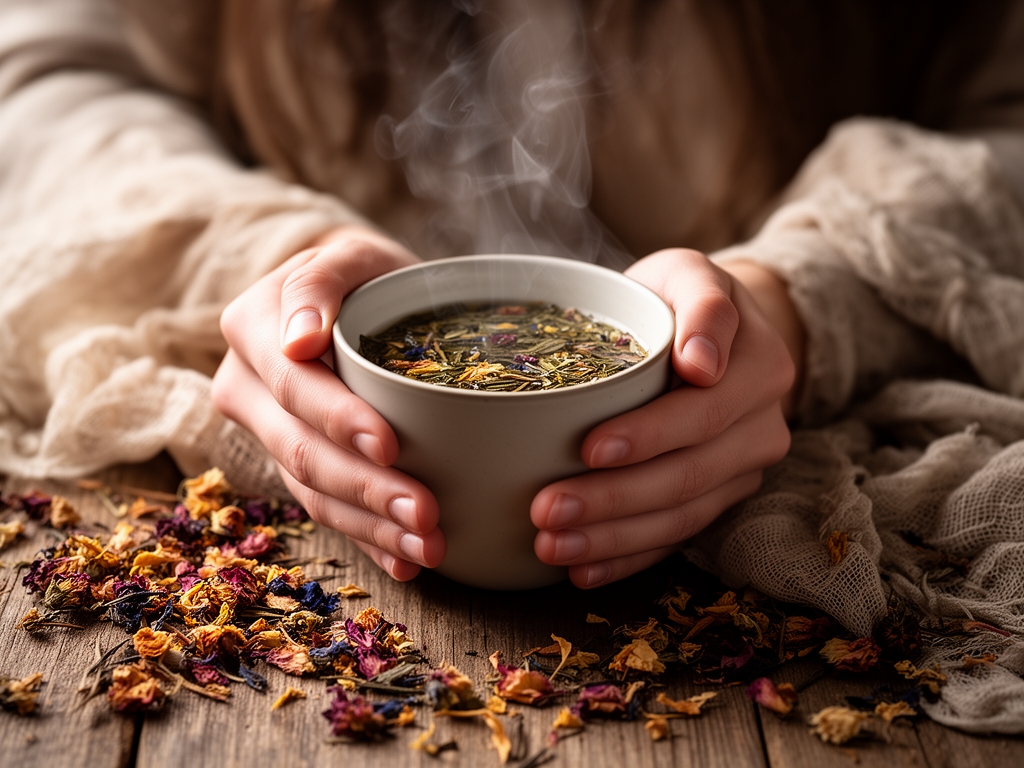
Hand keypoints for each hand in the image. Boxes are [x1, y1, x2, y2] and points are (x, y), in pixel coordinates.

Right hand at [212, 226, 445, 580]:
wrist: (353, 298)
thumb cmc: (361, 273)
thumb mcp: (347, 256)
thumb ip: (319, 283)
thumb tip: (297, 339)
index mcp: (252, 332)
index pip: (295, 387)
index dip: (340, 420)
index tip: (390, 445)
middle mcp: (247, 390)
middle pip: (302, 451)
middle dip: (366, 489)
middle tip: (426, 514)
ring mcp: (269, 435)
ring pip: (313, 491)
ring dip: (371, 525)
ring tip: (429, 546)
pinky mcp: (296, 465)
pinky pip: (325, 510)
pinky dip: (367, 539)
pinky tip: (405, 561)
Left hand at [530, 249, 801, 587]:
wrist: (710, 334)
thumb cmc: (681, 298)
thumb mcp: (690, 274)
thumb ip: (703, 304)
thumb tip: (703, 364)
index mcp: (759, 368)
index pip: (702, 411)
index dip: (647, 434)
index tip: (588, 447)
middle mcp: (761, 426)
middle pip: (687, 474)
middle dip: (613, 498)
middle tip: (546, 510)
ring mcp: (743, 470)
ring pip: (681, 515)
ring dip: (613, 538)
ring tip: (551, 546)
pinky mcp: (719, 499)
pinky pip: (677, 539)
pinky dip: (627, 558)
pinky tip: (581, 571)